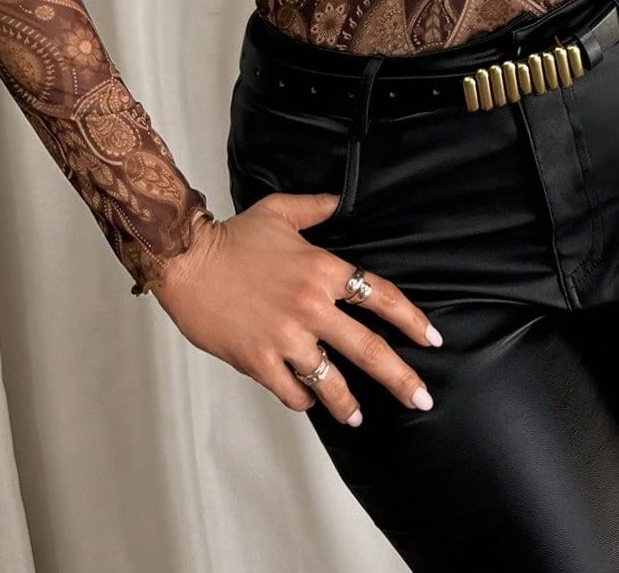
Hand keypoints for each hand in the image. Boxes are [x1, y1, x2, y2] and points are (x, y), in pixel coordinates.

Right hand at [150, 190, 443, 426]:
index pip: (380, 296)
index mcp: (323, 270)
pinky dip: (303, 399)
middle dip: (400, 378)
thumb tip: (340, 200)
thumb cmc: (234, 236)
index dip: (411, 319)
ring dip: (348, 404)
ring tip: (358, 418)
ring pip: (331, 381)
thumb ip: (315, 208)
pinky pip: (292, 391)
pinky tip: (308, 402)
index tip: (431, 338)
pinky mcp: (260, 361)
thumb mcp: (279, 211)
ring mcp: (287, 338)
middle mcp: (312, 307)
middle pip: (369, 349)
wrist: (186, 261)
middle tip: (422, 398)